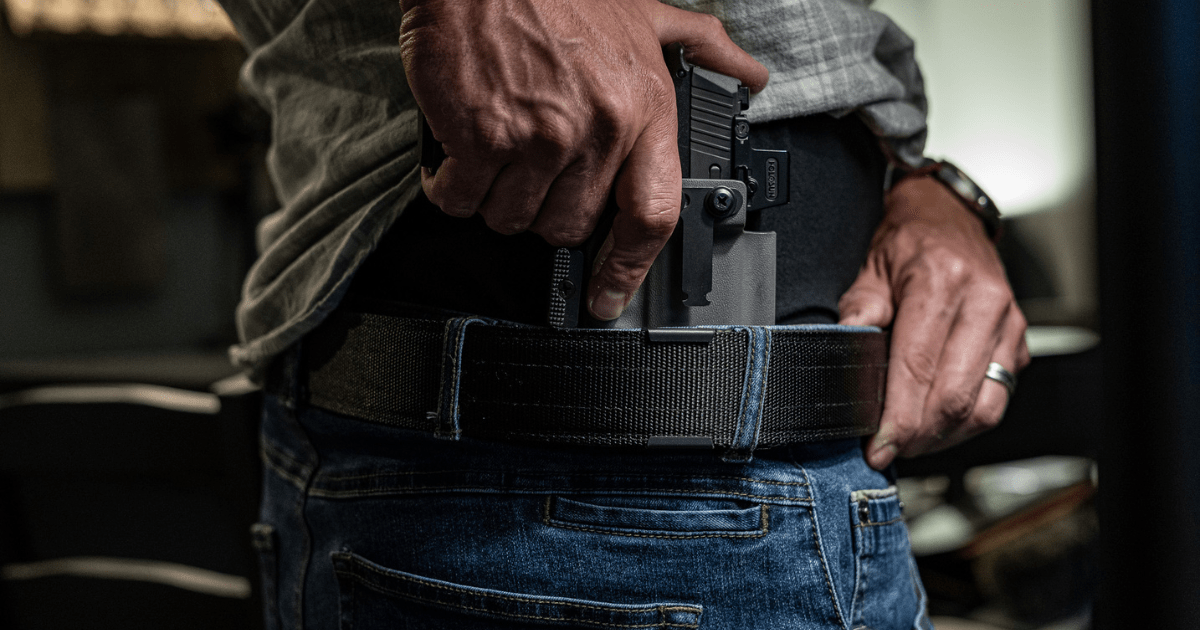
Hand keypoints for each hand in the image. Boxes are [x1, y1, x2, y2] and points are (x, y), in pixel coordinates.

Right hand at [399, 0, 766, 319]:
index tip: (610, 296)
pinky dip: (451, 186)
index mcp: (645, 108)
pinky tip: (457, 154)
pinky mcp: (481, 138)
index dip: (630, 268)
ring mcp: (539, 138)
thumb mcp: (645, 14)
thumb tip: (751, 75)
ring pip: (513, 219)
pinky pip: (461, 199)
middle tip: (531, 170)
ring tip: (494, 150)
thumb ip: (701, 47)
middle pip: (568, 227)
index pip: (653, 214)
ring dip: (497, 198)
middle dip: (545, 209)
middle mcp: (598, 130)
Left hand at [838, 176, 1030, 469]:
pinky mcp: (1019, 341)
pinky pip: (999, 397)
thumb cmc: (908, 242)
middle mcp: (983, 304)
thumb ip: (857, 312)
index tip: (878, 448)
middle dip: (919, 436)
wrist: (949, 216)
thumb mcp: (870, 268)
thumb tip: (843, 354)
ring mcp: (1008, 324)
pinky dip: (967, 421)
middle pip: (955, 397)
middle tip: (889, 449)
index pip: (918, 369)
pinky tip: (938, 423)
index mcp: (940, 284)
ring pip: (984, 407)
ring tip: (912, 441)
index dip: (898, 419)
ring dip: (945, 436)